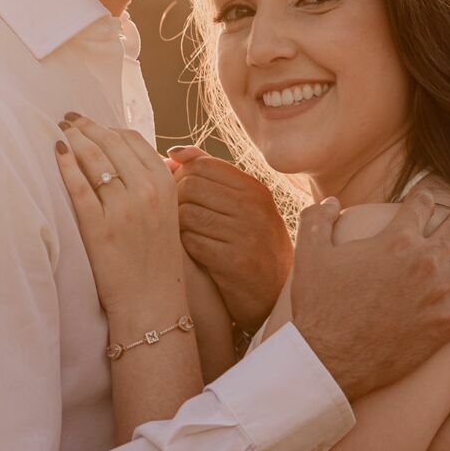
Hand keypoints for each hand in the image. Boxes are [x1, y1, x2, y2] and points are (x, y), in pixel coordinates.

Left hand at [54, 113, 187, 326]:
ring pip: (93, 160)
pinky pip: (78, 187)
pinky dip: (66, 166)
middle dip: (86, 125)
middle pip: (110, 143)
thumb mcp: (169, 213)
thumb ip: (154, 182)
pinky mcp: (99, 228)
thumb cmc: (157, 259)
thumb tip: (127, 152)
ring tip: (61, 130)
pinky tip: (58, 154)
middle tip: (68, 117)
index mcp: (166, 185)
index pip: (132, 140)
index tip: (92, 122)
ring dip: (74, 139)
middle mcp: (147, 192)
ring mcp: (123, 210)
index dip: (108, 127)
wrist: (153, 302)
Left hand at [166, 146, 291, 333]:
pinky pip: (191, 241)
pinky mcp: (234, 262)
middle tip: (176, 219)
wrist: (274, 297)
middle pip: (190, 186)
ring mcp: (245, 234)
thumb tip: (175, 153)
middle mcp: (253, 207)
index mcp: (254, 189)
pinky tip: (193, 254)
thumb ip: (211, 176)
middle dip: (175, 200)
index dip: (181, 177)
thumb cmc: (251, 247)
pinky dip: (185, 247)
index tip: (177, 194)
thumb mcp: (243, 207)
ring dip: (178, 225)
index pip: (202, 165)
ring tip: (185, 237)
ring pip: (186, 213)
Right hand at [289, 187, 449, 400]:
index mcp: (396, 239)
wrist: (332, 358)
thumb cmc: (320, 306)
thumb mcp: (310, 254)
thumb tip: (330, 201)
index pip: (421, 205)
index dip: (425, 196)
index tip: (429, 195)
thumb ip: (318, 219)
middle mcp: (426, 260)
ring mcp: (442, 293)